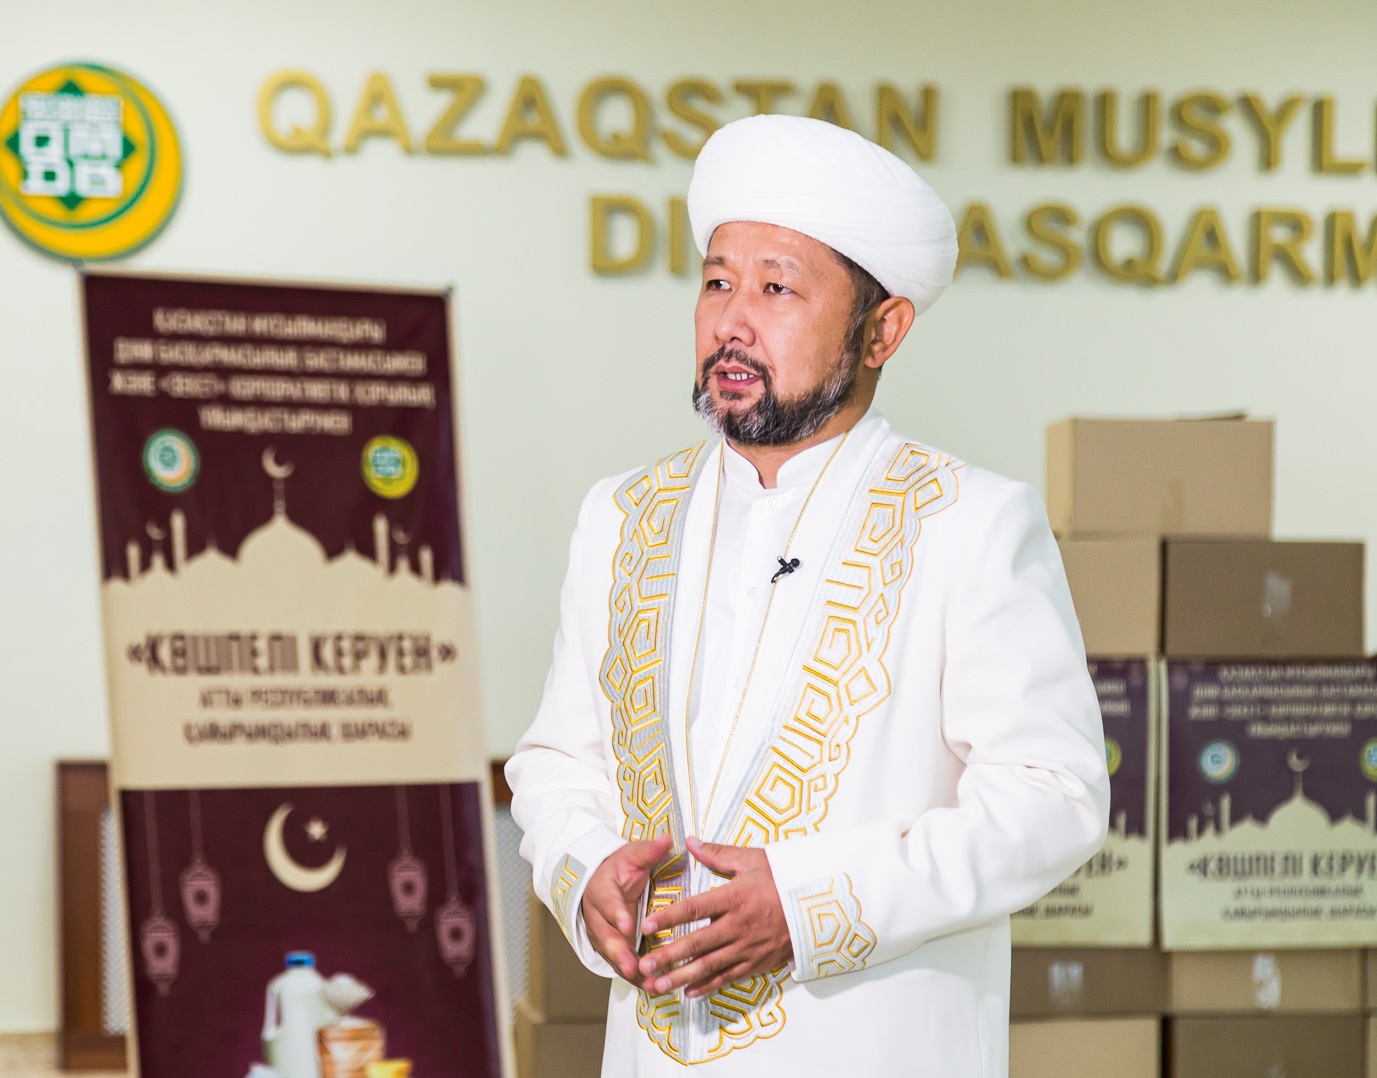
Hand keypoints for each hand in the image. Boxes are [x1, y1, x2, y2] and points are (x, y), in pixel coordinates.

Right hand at [580, 833, 671, 981]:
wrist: (601, 881)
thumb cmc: (620, 868)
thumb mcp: (632, 854)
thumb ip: (649, 850)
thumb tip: (668, 839)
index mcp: (601, 890)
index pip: (607, 902)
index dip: (617, 914)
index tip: (628, 925)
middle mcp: (598, 917)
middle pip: (605, 936)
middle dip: (619, 952)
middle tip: (633, 965)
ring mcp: (603, 935)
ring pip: (613, 956)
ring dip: (629, 971)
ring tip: (650, 984)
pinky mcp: (612, 949)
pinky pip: (622, 965)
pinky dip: (636, 978)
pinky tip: (653, 989)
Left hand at [637, 836, 792, 998]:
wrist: (821, 905)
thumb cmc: (786, 879)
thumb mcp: (753, 860)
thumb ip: (718, 853)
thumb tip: (690, 842)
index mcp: (735, 897)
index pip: (695, 908)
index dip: (670, 917)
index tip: (647, 924)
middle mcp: (739, 925)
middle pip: (698, 942)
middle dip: (669, 955)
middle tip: (644, 964)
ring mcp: (748, 947)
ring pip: (710, 965)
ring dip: (682, 976)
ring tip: (658, 984)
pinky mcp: (757, 962)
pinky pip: (729, 977)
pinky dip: (708, 986)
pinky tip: (689, 992)